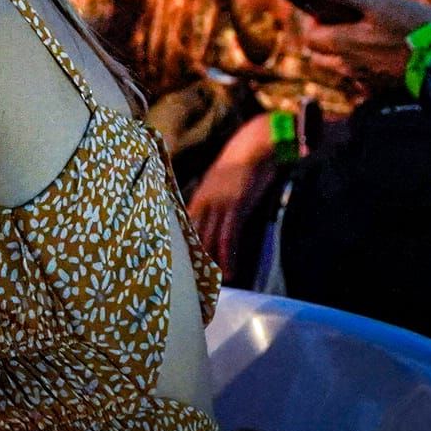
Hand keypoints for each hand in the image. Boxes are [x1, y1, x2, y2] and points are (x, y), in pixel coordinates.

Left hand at [186, 119, 278, 279]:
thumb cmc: (239, 164)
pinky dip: (228, 256)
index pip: (184, 225)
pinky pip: (229, 236)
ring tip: (211, 283)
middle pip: (193, 235)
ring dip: (211, 263)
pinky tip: (230, 270)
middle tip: (191, 280)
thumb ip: (212, 199)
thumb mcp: (219, 182)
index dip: (181, 244)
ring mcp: (218, 204)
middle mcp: (204, 201)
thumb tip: (211, 218)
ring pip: (209, 239)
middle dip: (192, 258)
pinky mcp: (235, 206)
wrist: (253, 147)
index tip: (177, 262)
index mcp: (198, 195)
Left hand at [300, 0, 430, 85]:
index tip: (330, 9)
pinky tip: (379, 51)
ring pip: (339, 67)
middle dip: (324, 38)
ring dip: (341, 52)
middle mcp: (347, 66)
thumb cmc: (413, 29)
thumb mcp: (378, 2)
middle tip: (343, 21)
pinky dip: (361, 64)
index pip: (310, 37)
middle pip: (319, 55)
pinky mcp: (381, 86)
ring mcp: (364, 78)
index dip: (315, 21)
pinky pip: (360, 76)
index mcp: (342, 44)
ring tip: (363, 34)